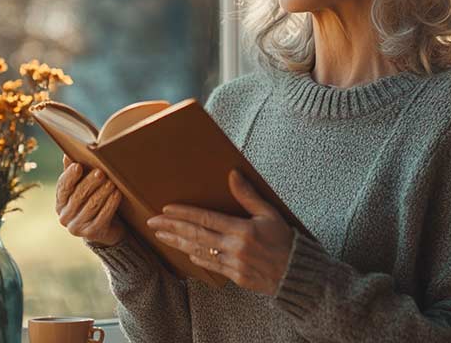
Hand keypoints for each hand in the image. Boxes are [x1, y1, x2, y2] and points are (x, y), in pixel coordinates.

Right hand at [55, 154, 125, 246]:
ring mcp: (77, 227)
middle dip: (90, 183)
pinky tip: (117, 194)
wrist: (106, 228)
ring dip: (102, 193)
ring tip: (112, 182)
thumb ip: (74, 171)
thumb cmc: (92, 200)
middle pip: (78, 196)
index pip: (62, 187)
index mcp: (60, 202)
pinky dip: (110, 204)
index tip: (78, 166)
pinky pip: (102, 217)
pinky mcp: (91, 233)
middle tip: (101, 172)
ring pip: (91, 206)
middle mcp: (65, 216)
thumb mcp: (83, 186)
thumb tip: (67, 154)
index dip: (70, 176)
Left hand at [146, 170, 293, 295]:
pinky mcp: (235, 277)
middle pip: (196, 235)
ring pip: (198, 251)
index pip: (206, 219)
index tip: (165, 209)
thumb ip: (248, 195)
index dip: (184, 214)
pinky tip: (184, 251)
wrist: (297, 275)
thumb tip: (232, 174)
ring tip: (160, 236)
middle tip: (152, 222)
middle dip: (171, 228)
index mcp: (243, 230)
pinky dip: (195, 257)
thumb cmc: (285, 240)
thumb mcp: (270, 213)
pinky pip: (210, 266)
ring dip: (177, 243)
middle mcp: (235, 248)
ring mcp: (233, 264)